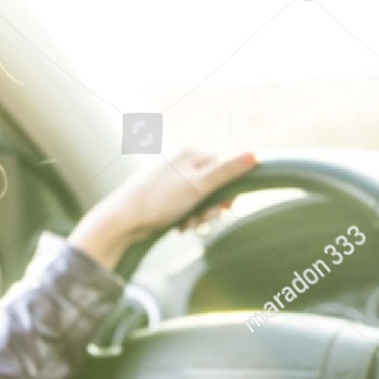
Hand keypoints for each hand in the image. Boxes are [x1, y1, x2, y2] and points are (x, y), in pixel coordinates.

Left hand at [68, 148, 256, 269]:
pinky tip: (179, 226)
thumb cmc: (158, 201)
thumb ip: (227, 171)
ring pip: (203, 197)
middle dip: (212, 206)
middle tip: (201, 219)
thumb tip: (255, 153)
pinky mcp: (166, 193)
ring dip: (200, 215)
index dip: (231, 188)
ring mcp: (174, 177)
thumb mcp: (198, 187)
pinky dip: (188, 217)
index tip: (227, 207)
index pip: (228, 165)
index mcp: (192, 152)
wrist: (122, 220)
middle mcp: (183, 161)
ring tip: (187, 225)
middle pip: (216, 183)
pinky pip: (188, 204)